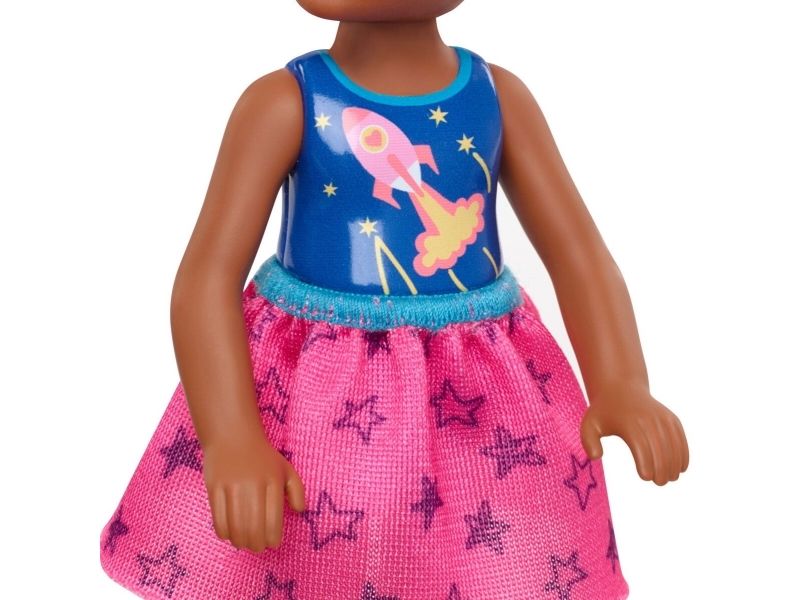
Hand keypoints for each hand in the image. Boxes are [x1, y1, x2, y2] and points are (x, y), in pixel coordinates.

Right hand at [202, 433, 305, 551]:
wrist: (232, 436)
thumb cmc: (262, 457)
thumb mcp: (286, 469)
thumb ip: (297, 490)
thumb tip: (300, 511)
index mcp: (273, 482)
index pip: (273, 521)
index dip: (273, 539)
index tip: (273, 543)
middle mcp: (253, 485)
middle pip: (254, 529)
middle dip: (257, 545)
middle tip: (258, 547)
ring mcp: (232, 487)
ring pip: (235, 528)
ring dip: (240, 542)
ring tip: (244, 543)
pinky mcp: (215, 488)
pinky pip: (218, 520)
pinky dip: (224, 533)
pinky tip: (229, 533)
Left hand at [580, 381, 688, 484]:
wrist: (620, 388)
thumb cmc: (603, 413)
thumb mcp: (589, 425)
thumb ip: (588, 442)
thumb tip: (595, 457)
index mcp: (628, 422)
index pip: (641, 446)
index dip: (646, 463)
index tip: (646, 477)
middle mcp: (648, 419)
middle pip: (660, 448)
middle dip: (662, 468)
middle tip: (660, 482)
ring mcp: (661, 417)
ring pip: (673, 444)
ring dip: (674, 463)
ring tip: (670, 478)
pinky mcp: (671, 418)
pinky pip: (680, 438)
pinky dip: (683, 453)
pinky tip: (681, 467)